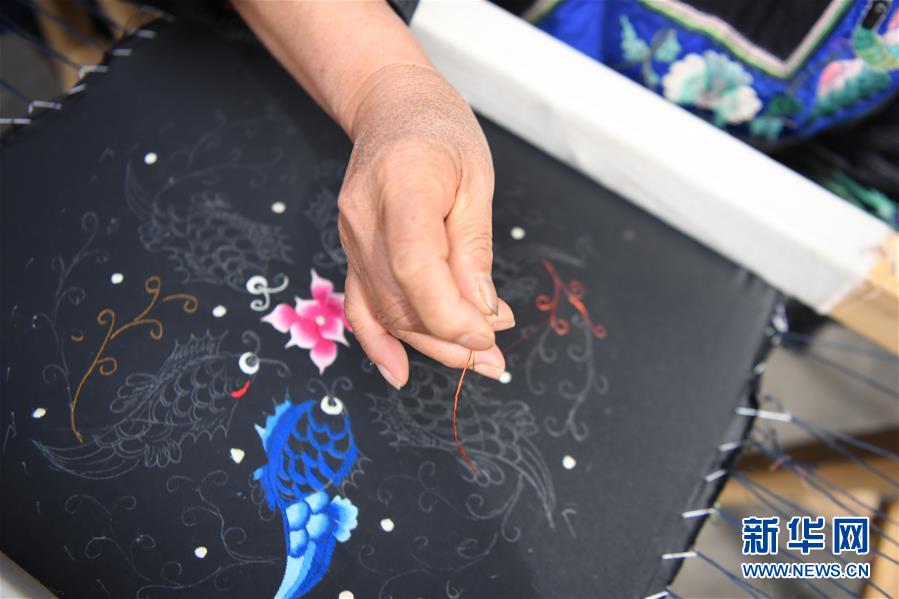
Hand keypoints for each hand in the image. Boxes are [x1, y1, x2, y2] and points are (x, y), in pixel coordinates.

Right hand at [339, 64, 513, 388]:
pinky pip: (358, 304)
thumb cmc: (441, 132)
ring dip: (431, 343)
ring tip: (476, 358)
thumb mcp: (477, 181)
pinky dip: (378, 342)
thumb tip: (482, 311)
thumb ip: (474, 249)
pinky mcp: (351, 250)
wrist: (391, 108)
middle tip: (494, 359)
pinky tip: (399, 371)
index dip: (450, 313)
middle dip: (450, 338)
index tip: (488, 333)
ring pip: (385, 310)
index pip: (415, 267)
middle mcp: (364, 219)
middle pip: (400, 299)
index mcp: (402, 188)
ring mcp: (350, 237)